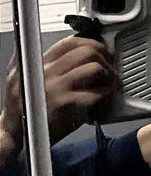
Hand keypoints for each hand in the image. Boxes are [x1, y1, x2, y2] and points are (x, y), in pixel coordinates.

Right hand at [0, 37, 118, 163]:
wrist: (14, 133)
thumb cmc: (23, 107)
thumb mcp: (20, 77)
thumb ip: (37, 60)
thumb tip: (57, 45)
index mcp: (38, 63)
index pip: (70, 43)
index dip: (91, 43)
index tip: (101, 51)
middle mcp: (46, 72)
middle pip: (86, 52)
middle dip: (104, 58)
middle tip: (109, 67)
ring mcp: (56, 87)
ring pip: (93, 68)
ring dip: (108, 74)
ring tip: (108, 81)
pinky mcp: (65, 104)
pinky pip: (95, 92)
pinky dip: (105, 93)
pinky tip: (104, 95)